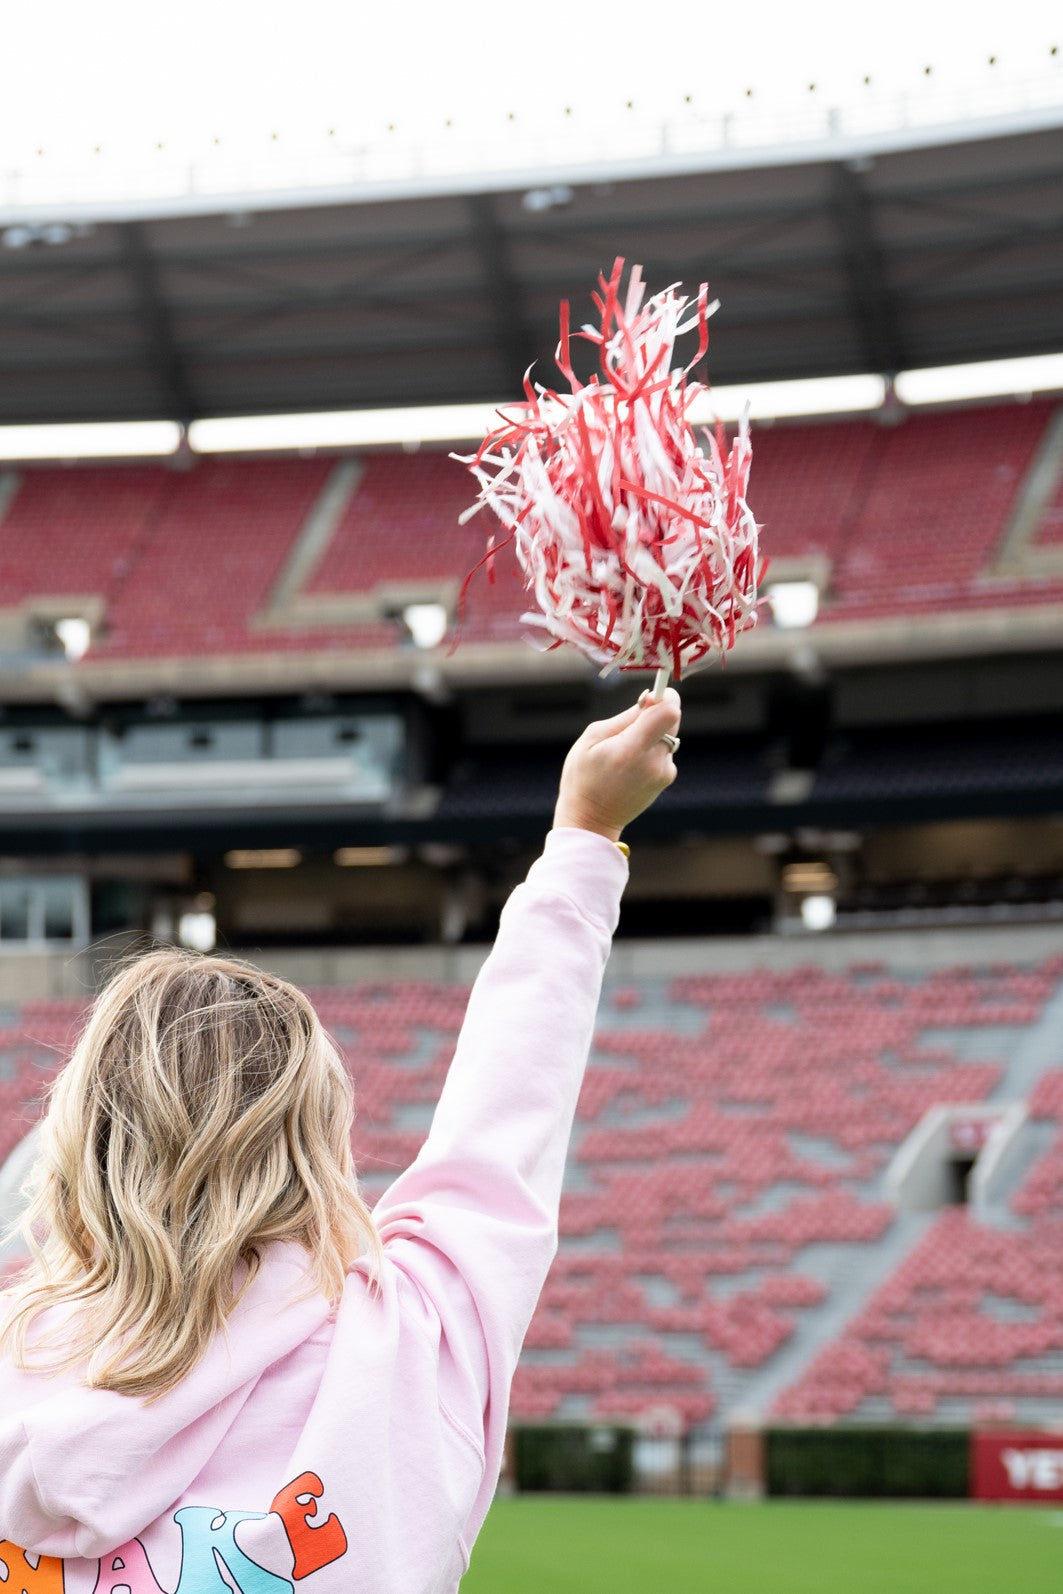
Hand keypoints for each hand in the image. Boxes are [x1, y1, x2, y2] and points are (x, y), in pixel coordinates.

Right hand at [553, 688, 680, 841]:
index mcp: (631, 750)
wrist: (591, 820)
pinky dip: (652, 750)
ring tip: (625, 752)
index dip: (664, 697)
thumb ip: (625, 718)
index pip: (669, 712)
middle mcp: (654, 762)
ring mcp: (664, 772)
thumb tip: (651, 698)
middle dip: (655, 714)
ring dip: (652, 733)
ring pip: (668, 734)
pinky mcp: (667, 778)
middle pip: (672, 720)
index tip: (650, 697)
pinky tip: (631, 765)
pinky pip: (666, 750)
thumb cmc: (584, 776)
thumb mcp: (592, 739)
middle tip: (630, 724)